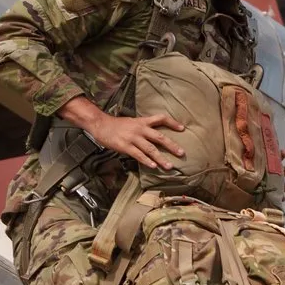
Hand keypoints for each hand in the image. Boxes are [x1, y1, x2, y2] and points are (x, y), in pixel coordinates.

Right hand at [63, 97, 183, 169]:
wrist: (101, 124)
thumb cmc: (117, 125)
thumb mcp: (133, 122)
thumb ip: (144, 127)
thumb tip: (155, 136)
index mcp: (143, 122)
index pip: (161, 118)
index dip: (172, 123)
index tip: (182, 128)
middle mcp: (140, 129)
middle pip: (159, 137)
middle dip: (172, 145)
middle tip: (181, 153)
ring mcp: (133, 138)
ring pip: (150, 149)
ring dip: (161, 158)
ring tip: (169, 166)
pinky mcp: (125, 146)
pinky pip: (138, 155)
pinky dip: (146, 161)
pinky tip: (153, 166)